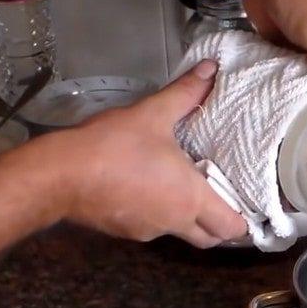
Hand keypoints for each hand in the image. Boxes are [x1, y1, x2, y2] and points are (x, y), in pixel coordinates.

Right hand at [49, 60, 246, 246]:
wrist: (58, 175)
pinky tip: (149, 189)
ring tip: (187, 188)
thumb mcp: (153, 115)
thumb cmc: (114, 146)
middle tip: (223, 198)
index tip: (247, 204)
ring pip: (180, 233)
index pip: (232, 228)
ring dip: (188, 218)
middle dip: (220, 225)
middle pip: (210, 238)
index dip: (244, 221)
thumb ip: (186, 94)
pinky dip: (159, 215)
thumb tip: (211, 69)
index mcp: (191, 199)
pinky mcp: (124, 233)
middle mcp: (174, 222)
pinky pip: (153, 228)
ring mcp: (148, 232)